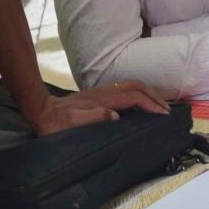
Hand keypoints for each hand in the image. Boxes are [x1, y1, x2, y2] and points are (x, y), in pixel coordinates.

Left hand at [29, 81, 171, 135]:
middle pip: (136, 86)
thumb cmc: (56, 122)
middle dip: (154, 96)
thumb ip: (93, 118)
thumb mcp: (71, 123)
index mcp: (102, 100)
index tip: (162, 115)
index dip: (150, 105)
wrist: (41, 110)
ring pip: (131, 84)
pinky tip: (141, 103)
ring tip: (159, 104)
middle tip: (167, 109)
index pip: (133, 97)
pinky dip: (139, 93)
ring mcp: (102, 91)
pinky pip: (125, 88)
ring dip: (148, 92)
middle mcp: (104, 92)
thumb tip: (115, 116)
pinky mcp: (99, 94)